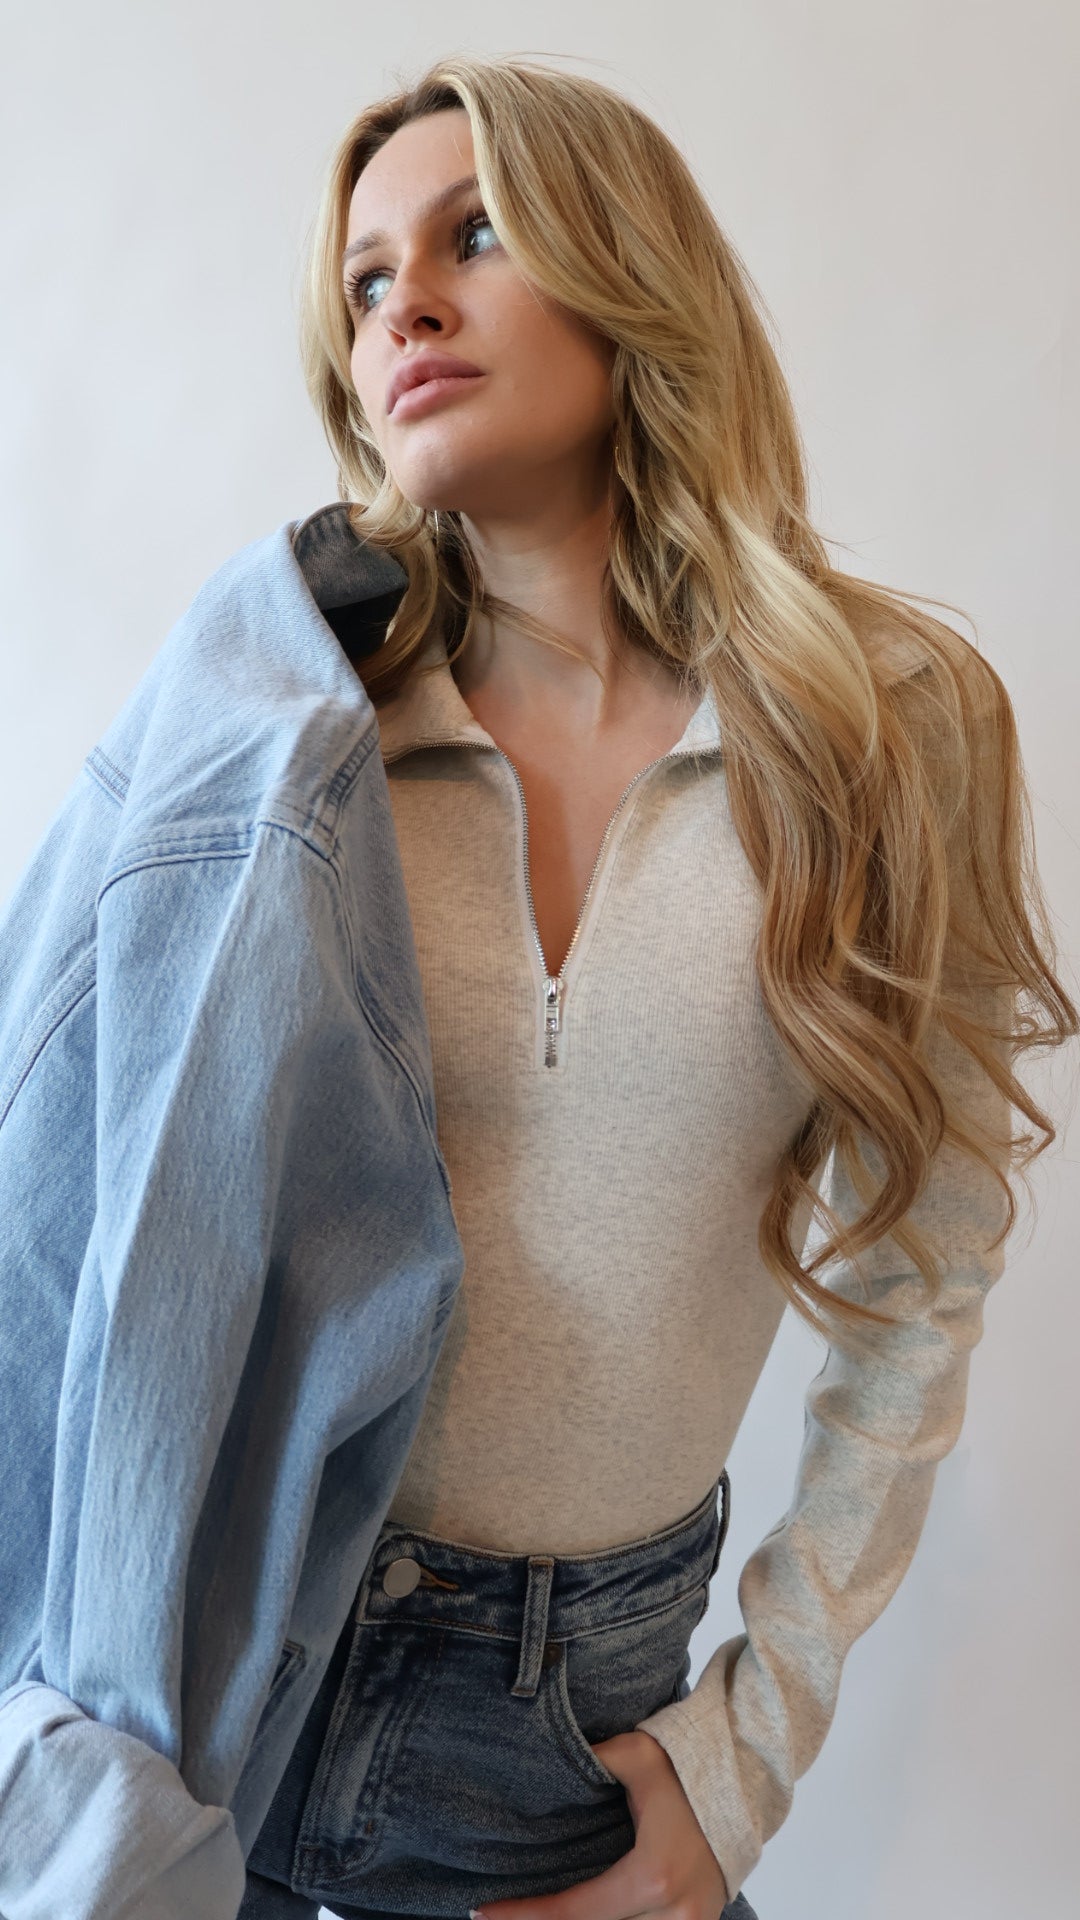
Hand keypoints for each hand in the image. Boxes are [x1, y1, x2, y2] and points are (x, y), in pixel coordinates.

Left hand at [471, 1728, 730, 1919]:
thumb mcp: (635, 1755)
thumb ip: (591, 1760)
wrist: (745, 1782)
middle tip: (503, 1917)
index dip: (525, 1916)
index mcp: (653, 1878)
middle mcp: (674, 1915)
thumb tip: (543, 1763)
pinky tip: (586, 1917)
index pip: (575, 1912)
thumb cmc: (688, 1768)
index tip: (482, 1912)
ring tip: (539, 1916)